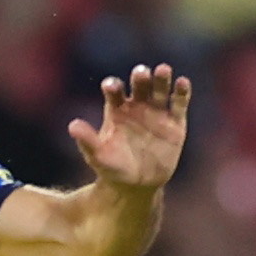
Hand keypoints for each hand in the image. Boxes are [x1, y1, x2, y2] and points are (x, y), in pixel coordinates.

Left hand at [71, 65, 190, 190]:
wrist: (137, 185)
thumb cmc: (112, 168)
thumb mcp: (98, 156)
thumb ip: (87, 141)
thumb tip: (72, 126)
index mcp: (117, 109)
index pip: (115, 91)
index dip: (113, 86)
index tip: (112, 86)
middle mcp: (138, 105)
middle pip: (140, 85)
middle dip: (140, 77)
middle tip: (141, 72)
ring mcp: (157, 112)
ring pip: (160, 89)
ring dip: (162, 78)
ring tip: (163, 69)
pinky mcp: (175, 122)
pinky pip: (179, 103)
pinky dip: (182, 92)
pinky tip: (183, 82)